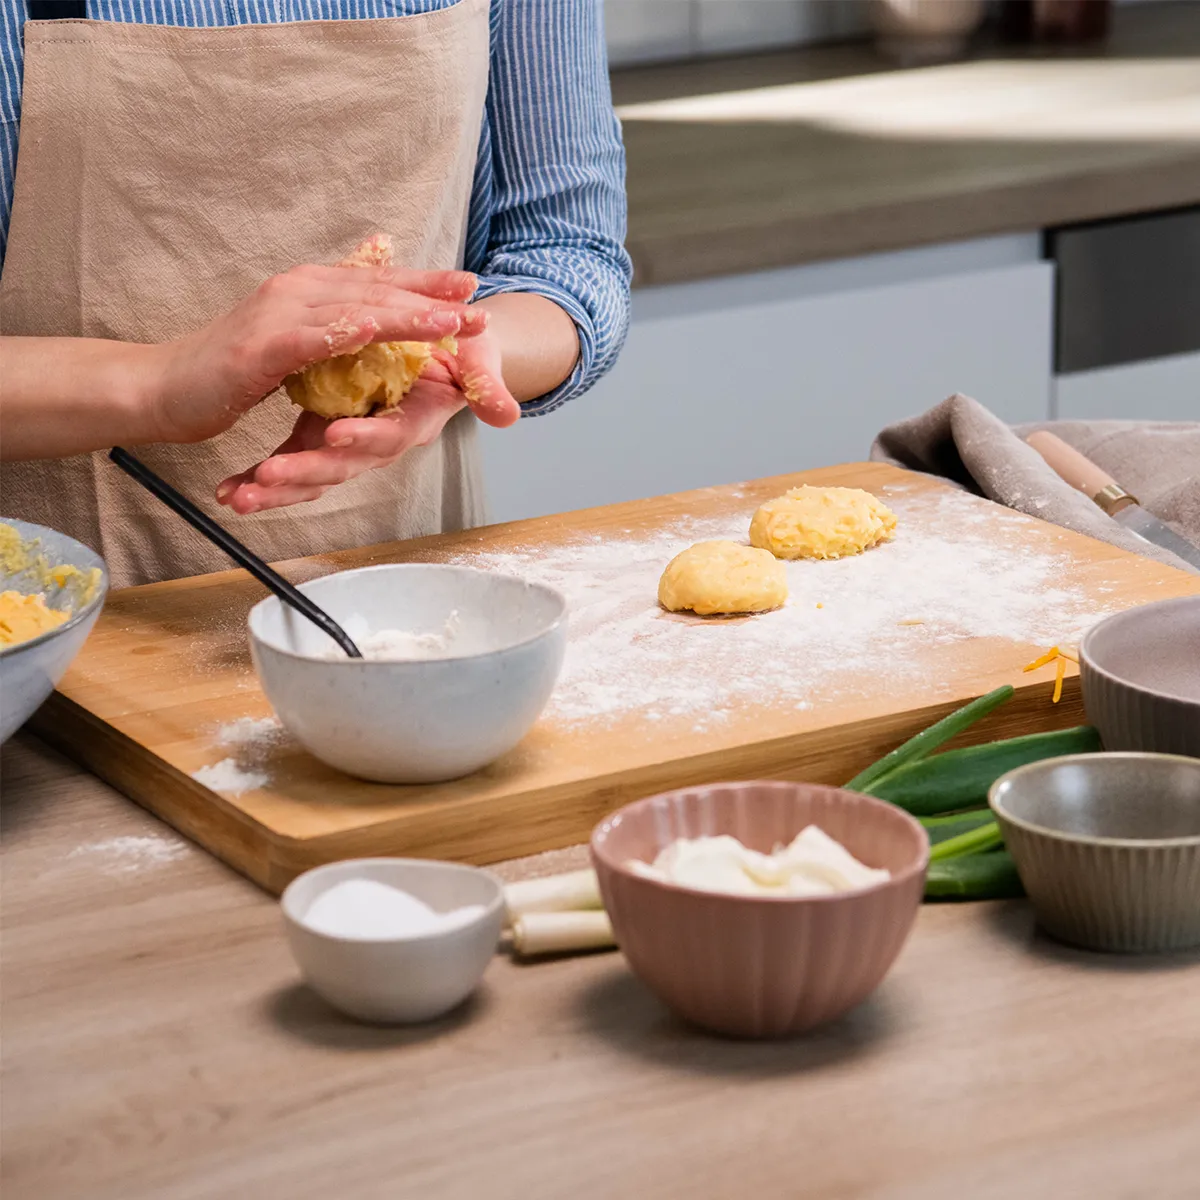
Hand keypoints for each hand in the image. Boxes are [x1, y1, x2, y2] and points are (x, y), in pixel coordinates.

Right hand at [145, 262, 486, 445]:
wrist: (164, 387)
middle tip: (478, 298)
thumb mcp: (288, 341)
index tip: (470, 284)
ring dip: (405, 312)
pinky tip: (380, 329)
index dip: (424, 282)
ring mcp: (279, 315)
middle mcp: (297, 291)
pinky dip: (348, 330)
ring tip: (449, 318)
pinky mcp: (262, 346)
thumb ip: (328, 327)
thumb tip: (367, 320)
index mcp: (308, 290)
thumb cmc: (228, 369)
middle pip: (376, 287)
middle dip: (431, 294)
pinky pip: (313, 337)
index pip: (376, 280)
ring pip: (355, 307)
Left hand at [216, 329, 519, 512]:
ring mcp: (351, 442)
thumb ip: (489, 388)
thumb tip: (507, 416)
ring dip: (276, 487)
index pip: (390, 435)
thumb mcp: (481, 363)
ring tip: (239, 495)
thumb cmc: (463, 355)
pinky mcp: (326, 438)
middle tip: (268, 476)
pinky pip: (294, 463)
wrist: (449, 355)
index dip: (365, 437)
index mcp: (413, 421)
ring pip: (314, 474)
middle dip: (305, 472)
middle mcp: (381, 440)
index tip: (334, 434)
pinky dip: (263, 480)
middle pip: (343, 464)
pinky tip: (230, 490)